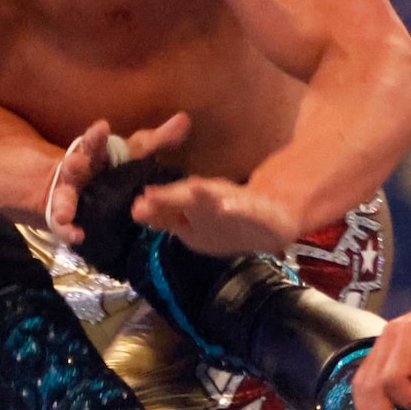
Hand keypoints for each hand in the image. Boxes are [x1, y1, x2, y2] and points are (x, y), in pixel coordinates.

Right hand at [45, 113, 191, 244]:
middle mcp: (78, 171)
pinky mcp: (66, 218)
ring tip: (65, 213)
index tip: (102, 127)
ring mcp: (68, 194)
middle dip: (75, 163)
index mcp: (95, 153)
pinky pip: (64, 227)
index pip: (95, 142)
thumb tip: (184, 119)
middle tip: (77, 162)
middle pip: (75, 165)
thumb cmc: (115, 167)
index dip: (97, 136)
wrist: (85, 192)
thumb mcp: (136, 153)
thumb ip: (158, 139)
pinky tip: (77, 236)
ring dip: (65, 203)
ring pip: (64, 197)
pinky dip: (69, 232)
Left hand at [128, 176, 302, 256]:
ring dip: (203, 194)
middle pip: (189, 198)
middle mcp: (211, 199)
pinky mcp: (255, 210)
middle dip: (172, 197)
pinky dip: (234, 208)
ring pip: (216, 197)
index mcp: (195, 205)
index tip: (137, 207)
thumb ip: (168, 218)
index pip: (171, 205)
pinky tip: (225, 207)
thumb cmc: (228, 216)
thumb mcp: (195, 222)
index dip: (156, 204)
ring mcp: (234, 203)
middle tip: (151, 196)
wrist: (273, 220)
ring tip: (192, 188)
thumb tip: (139, 213)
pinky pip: (244, 209)